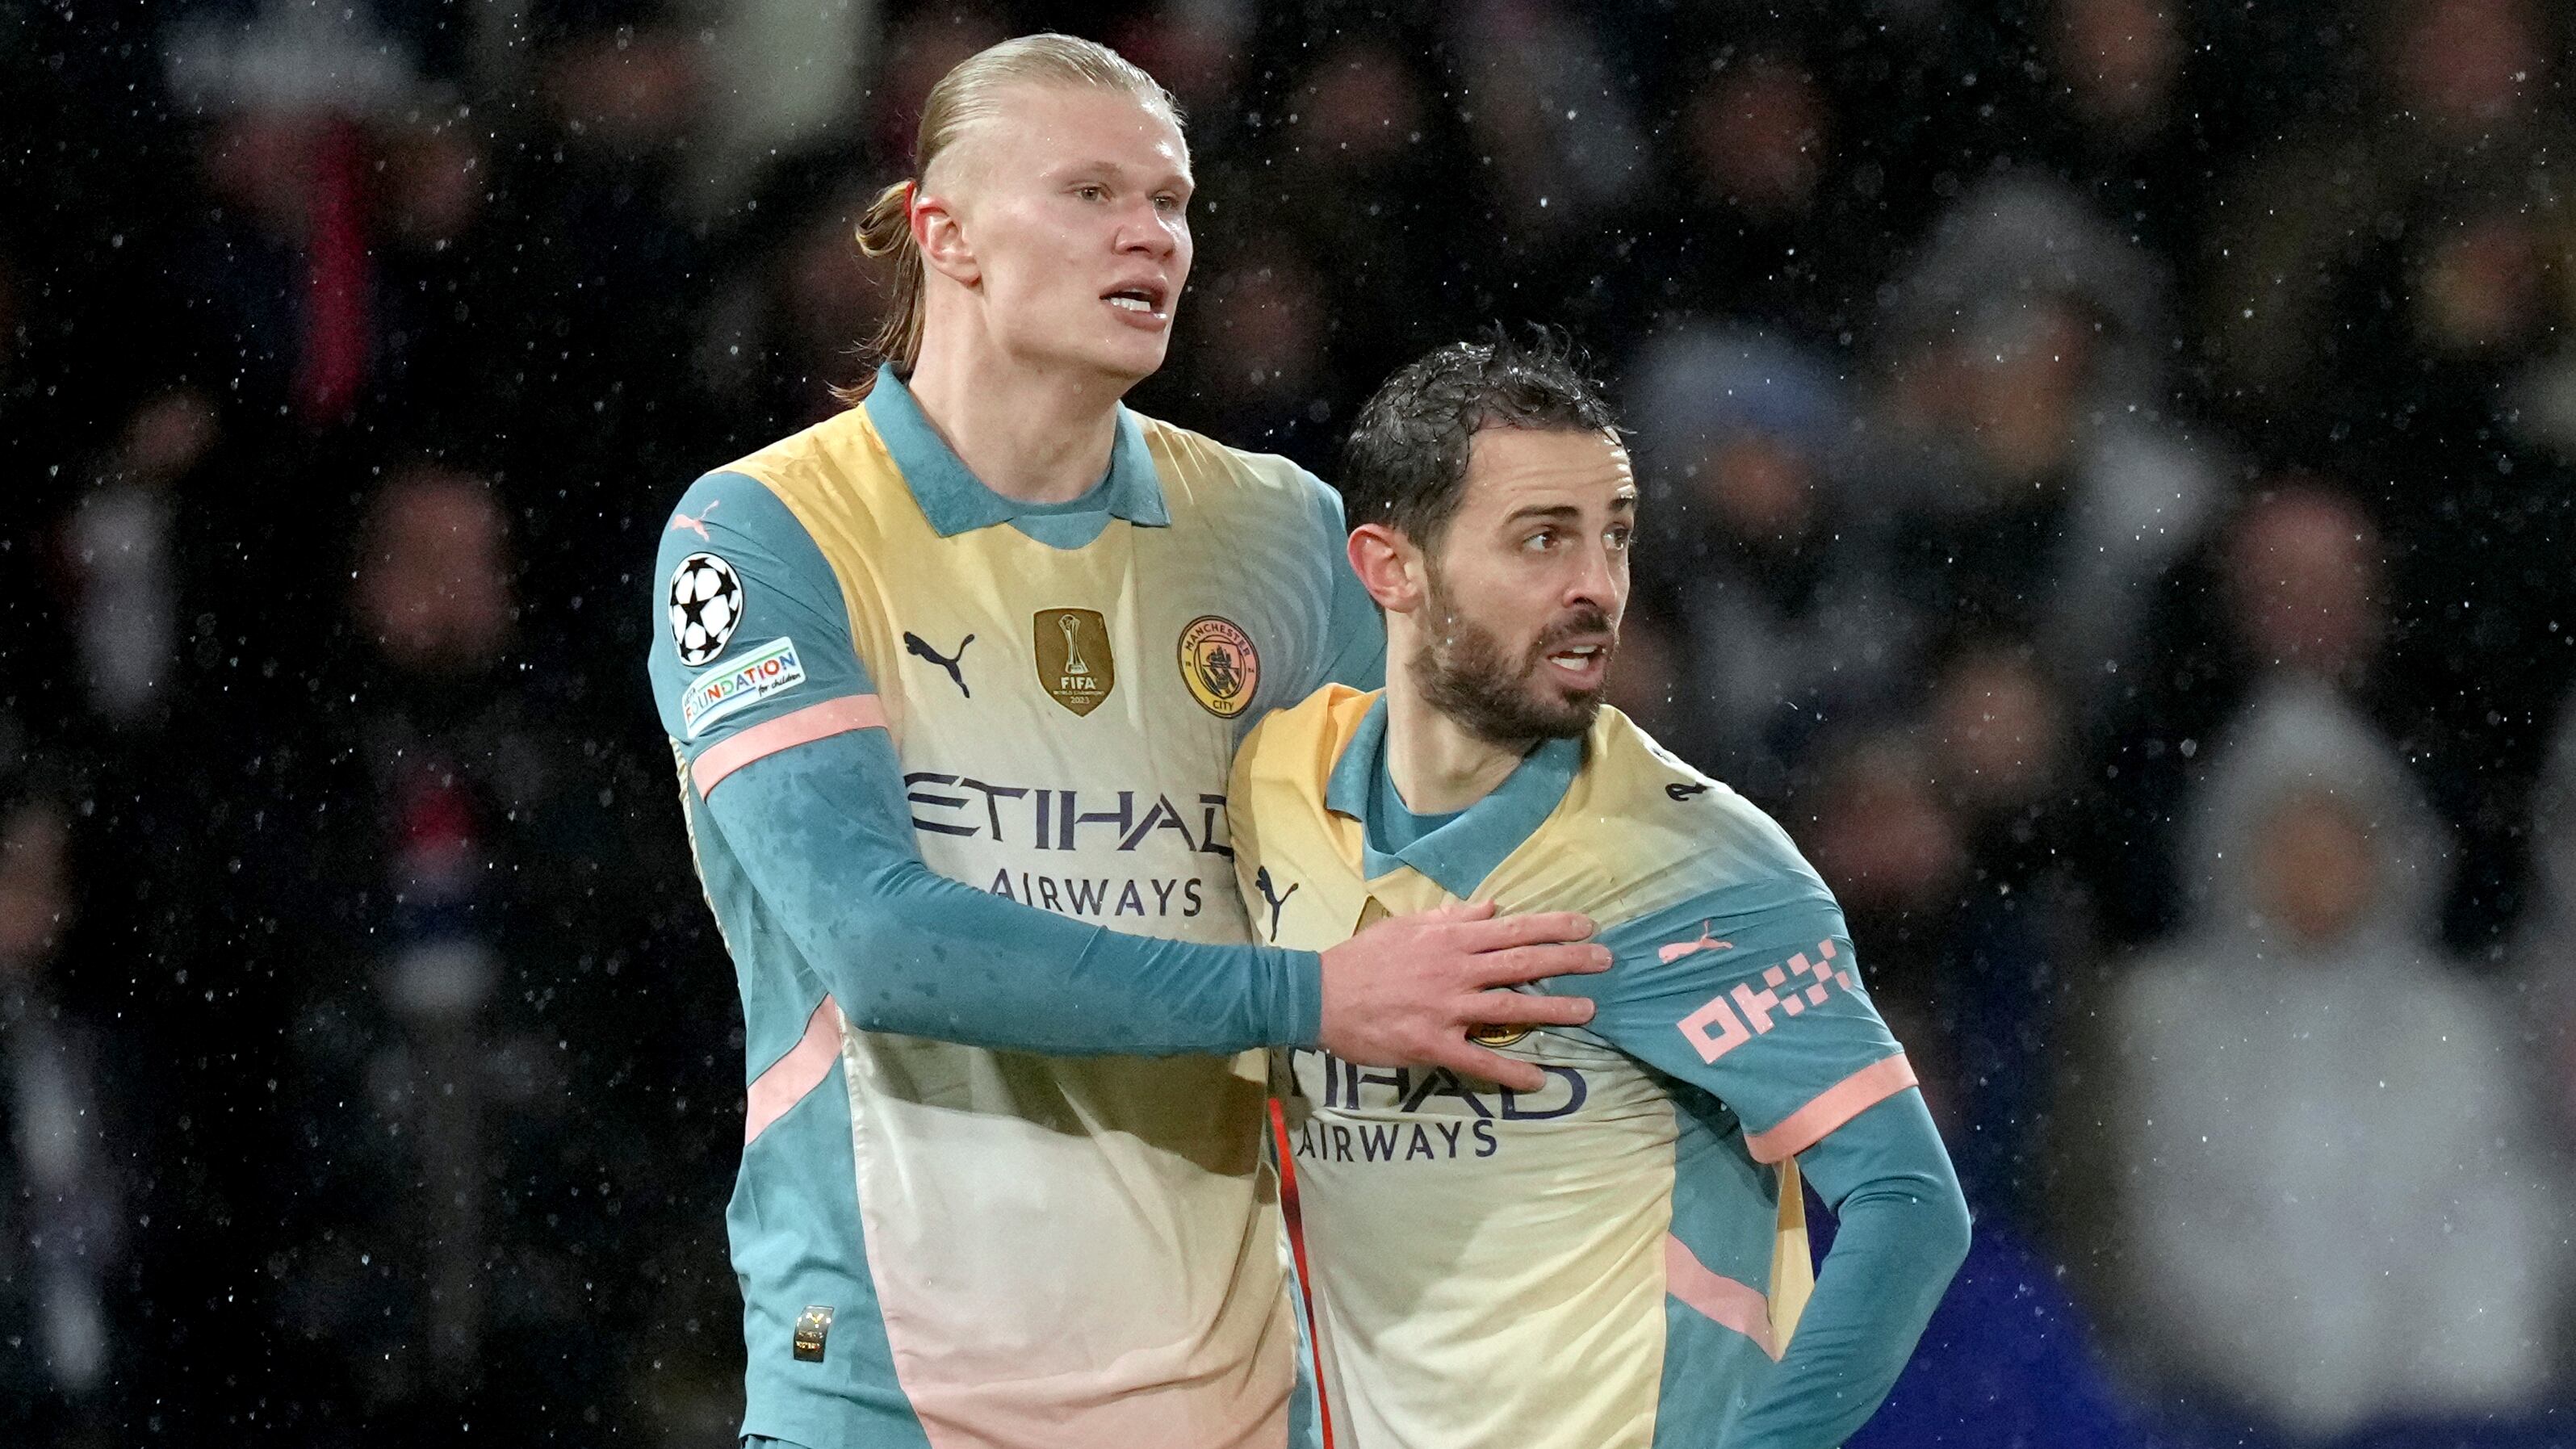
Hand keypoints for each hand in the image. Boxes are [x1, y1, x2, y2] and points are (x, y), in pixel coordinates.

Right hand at [1317, 900, 1608, 1091]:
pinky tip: (1540, 1079)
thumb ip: (1451, 918)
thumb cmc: (1363, 958)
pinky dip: (1510, 1070)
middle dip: (1568, 960)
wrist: (1319, 995)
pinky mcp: (1433, 1044)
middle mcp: (1455, 970)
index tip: (1588, 926)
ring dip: (1552, 1008)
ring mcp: (1447, 1009)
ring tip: (1588, 1010)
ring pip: (1510, 1007)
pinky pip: (1478, 1060)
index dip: (1553, 927)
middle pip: (1522, 962)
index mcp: (1449, 940)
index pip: (1512, 929)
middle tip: (1606, 961)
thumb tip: (1493, 907)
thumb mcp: (1406, 926)